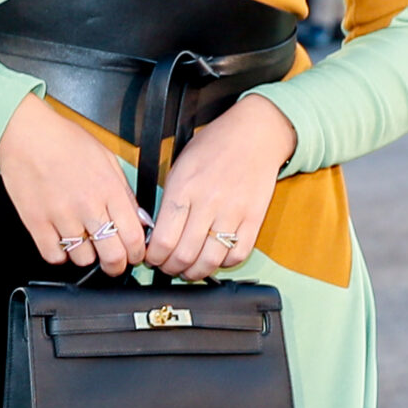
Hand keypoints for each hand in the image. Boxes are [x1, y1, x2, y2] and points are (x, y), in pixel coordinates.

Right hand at [0, 94, 147, 276]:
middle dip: (116, 265)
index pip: (134, 237)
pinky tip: (62, 241)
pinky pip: (54, 255)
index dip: (137, 253)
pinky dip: (60, 254)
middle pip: (112, 256)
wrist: (26, 133)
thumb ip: (124, 192)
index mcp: (109, 189)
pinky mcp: (36, 222)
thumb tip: (139, 219)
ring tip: (83, 243)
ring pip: (83, 259)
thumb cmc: (65, 140)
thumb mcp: (107, 158)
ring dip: (86, 256)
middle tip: (113, 261)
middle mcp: (87, 205)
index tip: (133, 254)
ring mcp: (61, 216)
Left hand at [144, 95, 296, 282]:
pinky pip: (238, 254)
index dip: (154, 257)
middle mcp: (208, 202)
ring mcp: (233, 212)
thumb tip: (157, 233)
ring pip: (210, 260)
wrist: (255, 134)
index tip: (152, 258)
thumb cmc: (214, 147)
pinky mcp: (254, 218)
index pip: (164, 238)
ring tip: (189, 270)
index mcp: (184, 187)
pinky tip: (214, 259)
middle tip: (168, 267)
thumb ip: (169, 200)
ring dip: (195, 273)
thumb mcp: (181, 167)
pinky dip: (223, 264)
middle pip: (184, 254)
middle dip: (171, 269)